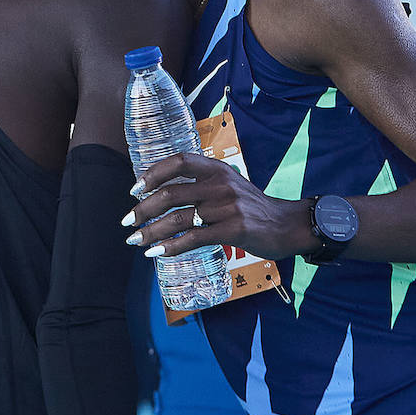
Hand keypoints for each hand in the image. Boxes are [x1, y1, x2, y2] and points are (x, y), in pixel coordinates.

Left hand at [122, 153, 314, 260]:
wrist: (287, 225)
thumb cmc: (252, 207)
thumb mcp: (229, 185)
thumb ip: (202, 185)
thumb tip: (163, 194)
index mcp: (217, 169)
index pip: (179, 161)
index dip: (154, 173)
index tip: (135, 189)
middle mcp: (220, 184)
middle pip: (171, 193)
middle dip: (143, 209)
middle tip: (128, 221)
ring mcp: (227, 207)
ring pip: (178, 218)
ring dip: (151, 231)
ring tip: (136, 240)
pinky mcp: (233, 229)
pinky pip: (193, 238)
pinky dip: (171, 247)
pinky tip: (157, 253)